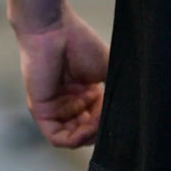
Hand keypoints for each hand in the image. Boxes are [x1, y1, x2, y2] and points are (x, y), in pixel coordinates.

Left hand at [14, 5, 109, 147]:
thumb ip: (115, 92)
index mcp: (86, 93)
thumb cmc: (79, 43)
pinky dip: (73, 140)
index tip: (121, 118)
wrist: (54, 30)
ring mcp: (56, 108)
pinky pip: (57, 137)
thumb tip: (128, 114)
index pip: (99, 120)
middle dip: (99, 133)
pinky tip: (85, 130)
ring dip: (88, 137)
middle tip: (109, 124)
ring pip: (73, 137)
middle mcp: (71, 103)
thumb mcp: (106, 69)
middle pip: (87, 132)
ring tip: (98, 125)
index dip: (109, 122)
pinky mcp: (42, 112)